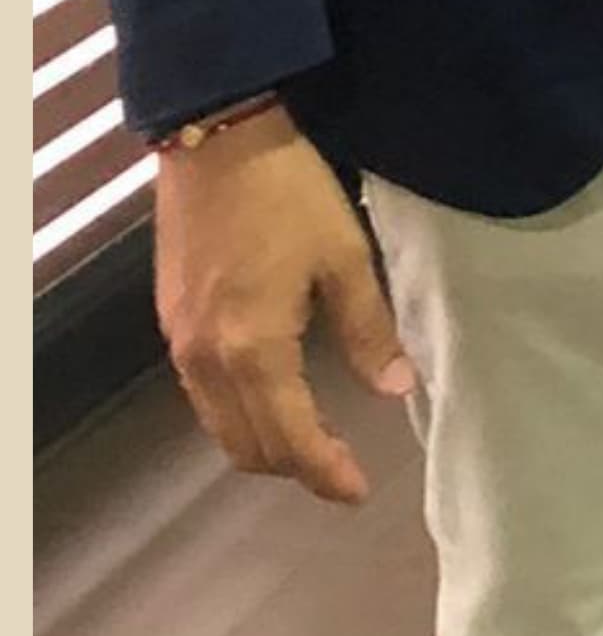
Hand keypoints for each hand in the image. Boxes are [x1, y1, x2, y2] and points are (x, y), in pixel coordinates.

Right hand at [152, 110, 414, 508]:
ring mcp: (181, 343)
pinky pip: (201, 395)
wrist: (218, 143)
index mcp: (254, 349)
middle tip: (340, 471)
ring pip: (218, 424)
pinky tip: (272, 399)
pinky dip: (237, 413)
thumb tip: (397, 389)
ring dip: (262, 444)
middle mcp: (207, 359)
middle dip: (293, 467)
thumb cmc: (291, 196)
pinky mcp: (172, 323)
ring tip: (312, 443)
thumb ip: (369, 329)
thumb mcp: (346, 257)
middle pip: (245, 444)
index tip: (357, 491)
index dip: (324, 472)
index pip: (289, 437)